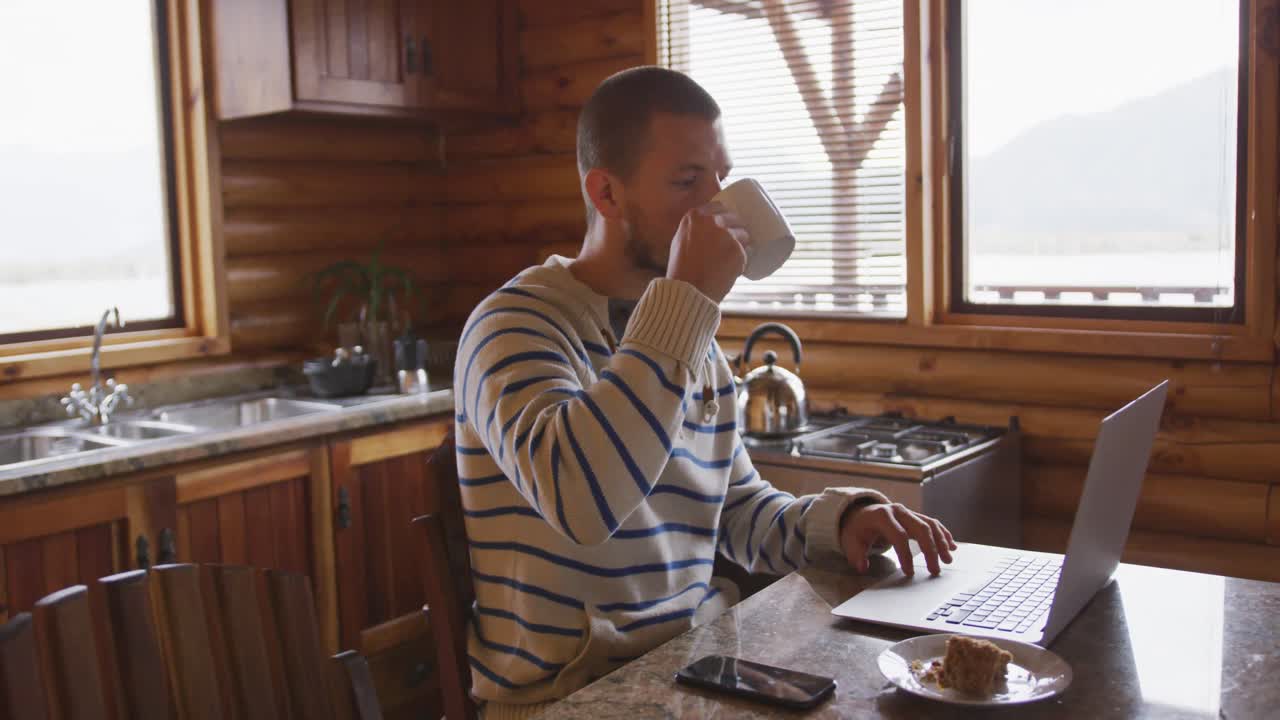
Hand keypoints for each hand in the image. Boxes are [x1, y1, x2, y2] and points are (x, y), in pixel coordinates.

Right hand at [667, 202, 748, 302]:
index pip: (718, 207)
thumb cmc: (681, 269)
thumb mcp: (680, 241)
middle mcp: (712, 221)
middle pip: (734, 218)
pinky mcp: (738, 250)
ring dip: (741, 245)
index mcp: (695, 216)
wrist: (688, 290)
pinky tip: (733, 268)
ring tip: (731, 260)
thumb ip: (692, 230)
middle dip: (736, 229)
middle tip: (732, 244)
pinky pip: (747, 252)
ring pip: (744, 234)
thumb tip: (705, 227)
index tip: (727, 224)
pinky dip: (742, 260)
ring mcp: (727, 235)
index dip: (725, 215)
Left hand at [839, 502, 955, 576]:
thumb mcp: (851, 541)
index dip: (905, 555)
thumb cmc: (858, 530)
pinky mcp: (915, 516)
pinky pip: (933, 523)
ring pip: (930, 524)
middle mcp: (898, 511)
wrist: (861, 515)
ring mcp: (909, 512)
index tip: (909, 572)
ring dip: (941, 542)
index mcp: (882, 516)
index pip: (898, 536)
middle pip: (920, 528)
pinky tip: (952, 546)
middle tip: (935, 570)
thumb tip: (862, 567)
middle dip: (930, 550)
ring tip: (948, 560)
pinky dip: (944, 534)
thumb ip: (856, 555)